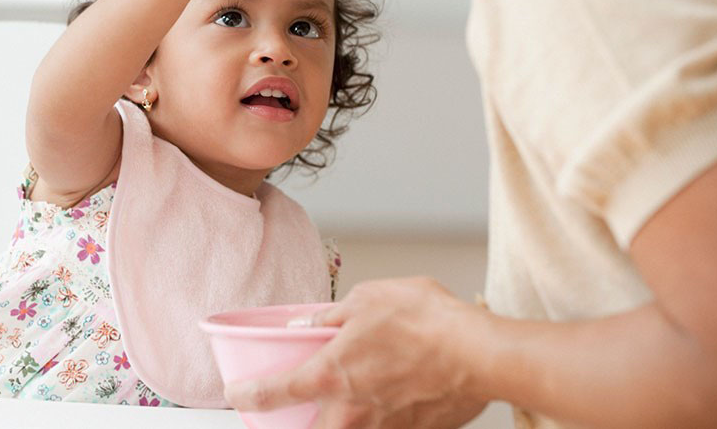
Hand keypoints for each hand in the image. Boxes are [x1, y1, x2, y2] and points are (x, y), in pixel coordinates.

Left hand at [224, 277, 489, 428]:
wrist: (481, 354)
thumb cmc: (426, 321)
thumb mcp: (368, 299)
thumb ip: (332, 315)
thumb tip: (311, 322)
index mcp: (329, 375)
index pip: (268, 394)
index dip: (243, 396)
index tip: (236, 395)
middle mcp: (349, 412)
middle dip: (295, 423)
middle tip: (295, 406)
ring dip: (342, 420)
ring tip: (355, 391)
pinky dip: (379, 418)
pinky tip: (391, 395)